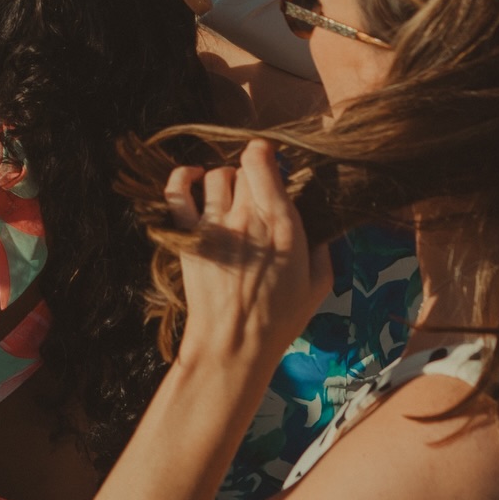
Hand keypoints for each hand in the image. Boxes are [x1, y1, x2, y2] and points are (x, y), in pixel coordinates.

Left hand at [166, 140, 330, 373]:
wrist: (234, 345)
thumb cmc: (279, 319)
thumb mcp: (318, 285)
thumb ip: (322, 249)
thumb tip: (319, 226)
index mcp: (281, 224)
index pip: (263, 162)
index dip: (266, 155)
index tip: (272, 163)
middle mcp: (246, 217)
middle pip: (243, 170)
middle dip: (252, 175)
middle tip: (257, 194)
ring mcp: (213, 225)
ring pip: (215, 176)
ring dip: (225, 180)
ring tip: (232, 196)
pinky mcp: (188, 236)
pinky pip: (177, 192)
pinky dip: (182, 178)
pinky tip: (192, 177)